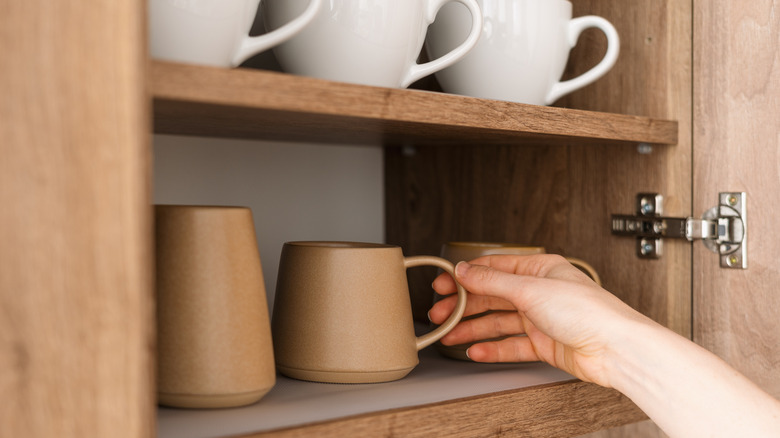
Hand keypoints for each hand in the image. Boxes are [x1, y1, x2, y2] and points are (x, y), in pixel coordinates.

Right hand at [429, 254, 651, 387]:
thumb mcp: (530, 289)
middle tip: (441, 314)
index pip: (494, 269)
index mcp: (539, 269)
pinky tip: (477, 351)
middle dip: (465, 305)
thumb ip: (492, 282)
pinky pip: (512, 345)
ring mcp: (542, 319)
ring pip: (499, 322)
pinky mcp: (545, 344)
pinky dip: (493, 348)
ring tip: (452, 336)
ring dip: (474, 329)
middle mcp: (540, 292)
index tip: (444, 283)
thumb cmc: (588, 312)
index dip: (466, 276)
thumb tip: (465, 271)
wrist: (614, 349)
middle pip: (493, 296)